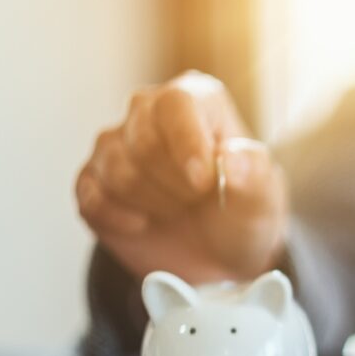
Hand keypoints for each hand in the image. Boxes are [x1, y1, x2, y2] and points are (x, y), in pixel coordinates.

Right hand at [75, 71, 287, 284]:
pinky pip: (91, 197)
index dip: (187, 144)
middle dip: (175, 184)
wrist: (218, 255)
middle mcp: (148, 111)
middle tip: (198, 200)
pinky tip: (145, 224)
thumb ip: (254, 174)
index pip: (176, 104)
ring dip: (153, 203)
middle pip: (143, 140)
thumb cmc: (242, 212)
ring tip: (178, 209)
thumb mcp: (263, 198)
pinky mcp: (92, 181)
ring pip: (116, 169)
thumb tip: (231, 159)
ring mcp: (115, 145)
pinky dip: (120, 220)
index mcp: (196, 100)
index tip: (204, 184)